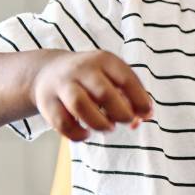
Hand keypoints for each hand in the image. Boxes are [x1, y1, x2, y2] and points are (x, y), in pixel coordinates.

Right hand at [30, 50, 154, 140]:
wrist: (48, 71)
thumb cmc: (91, 79)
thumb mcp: (111, 77)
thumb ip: (131, 95)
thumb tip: (145, 116)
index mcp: (104, 60)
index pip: (126, 79)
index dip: (140, 99)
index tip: (147, 114)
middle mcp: (82, 70)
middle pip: (104, 93)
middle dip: (121, 113)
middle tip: (127, 121)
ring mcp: (62, 85)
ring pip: (80, 105)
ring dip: (99, 123)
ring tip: (108, 128)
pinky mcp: (48, 103)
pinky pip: (63, 123)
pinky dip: (77, 134)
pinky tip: (86, 134)